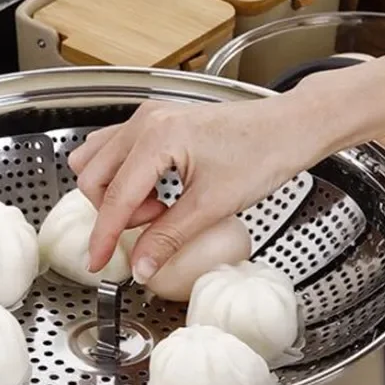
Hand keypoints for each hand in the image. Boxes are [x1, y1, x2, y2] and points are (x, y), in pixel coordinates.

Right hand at [68, 94, 330, 283]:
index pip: (114, 198)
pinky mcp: (157, 121)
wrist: (290, 128)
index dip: (103, 236)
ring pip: (99, 160)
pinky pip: (116, 149)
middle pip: (95, 176)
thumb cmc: (262, 154)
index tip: (97, 262)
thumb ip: (168, 238)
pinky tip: (153, 190)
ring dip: (114, 192)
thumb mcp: (212, 206)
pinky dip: (122, 176)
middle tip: (151, 226)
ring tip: (154, 207)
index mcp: (156, 138)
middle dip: (113, 212)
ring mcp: (149, 117)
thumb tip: (140, 267)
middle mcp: (145, 121)